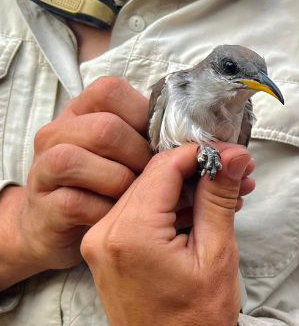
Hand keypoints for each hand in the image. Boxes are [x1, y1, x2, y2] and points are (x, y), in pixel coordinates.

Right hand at [0, 77, 151, 284]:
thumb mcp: (139, 159)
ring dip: (122, 184)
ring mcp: (45, 169)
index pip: (110, 90)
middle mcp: (58, 134)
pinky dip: (108, 213)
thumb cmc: (113, 189)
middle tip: (163, 180)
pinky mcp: (46, 206)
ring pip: (79, 160)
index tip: (166, 144)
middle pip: (104, 128)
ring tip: (143, 202)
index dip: (145, 116)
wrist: (67, 235)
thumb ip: (165, 143)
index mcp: (84, 113)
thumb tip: (226, 149)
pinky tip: (123, 218)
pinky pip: (77, 202)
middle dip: (142, 157)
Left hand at [81, 143, 255, 325]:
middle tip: (236, 177)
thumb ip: (218, 197)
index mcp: (131, 233)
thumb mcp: (217, 253)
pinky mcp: (103, 255)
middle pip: (151, 177)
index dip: (202, 154)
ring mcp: (99, 245)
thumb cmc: (200, 320)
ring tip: (225, 199)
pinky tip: (199, 216)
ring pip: (143, 194)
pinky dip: (167, 209)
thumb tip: (231, 156)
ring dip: (183, 191)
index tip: (234, 156)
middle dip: (195, 172)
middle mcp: (104, 234)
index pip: (164, 166)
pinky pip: (135, 215)